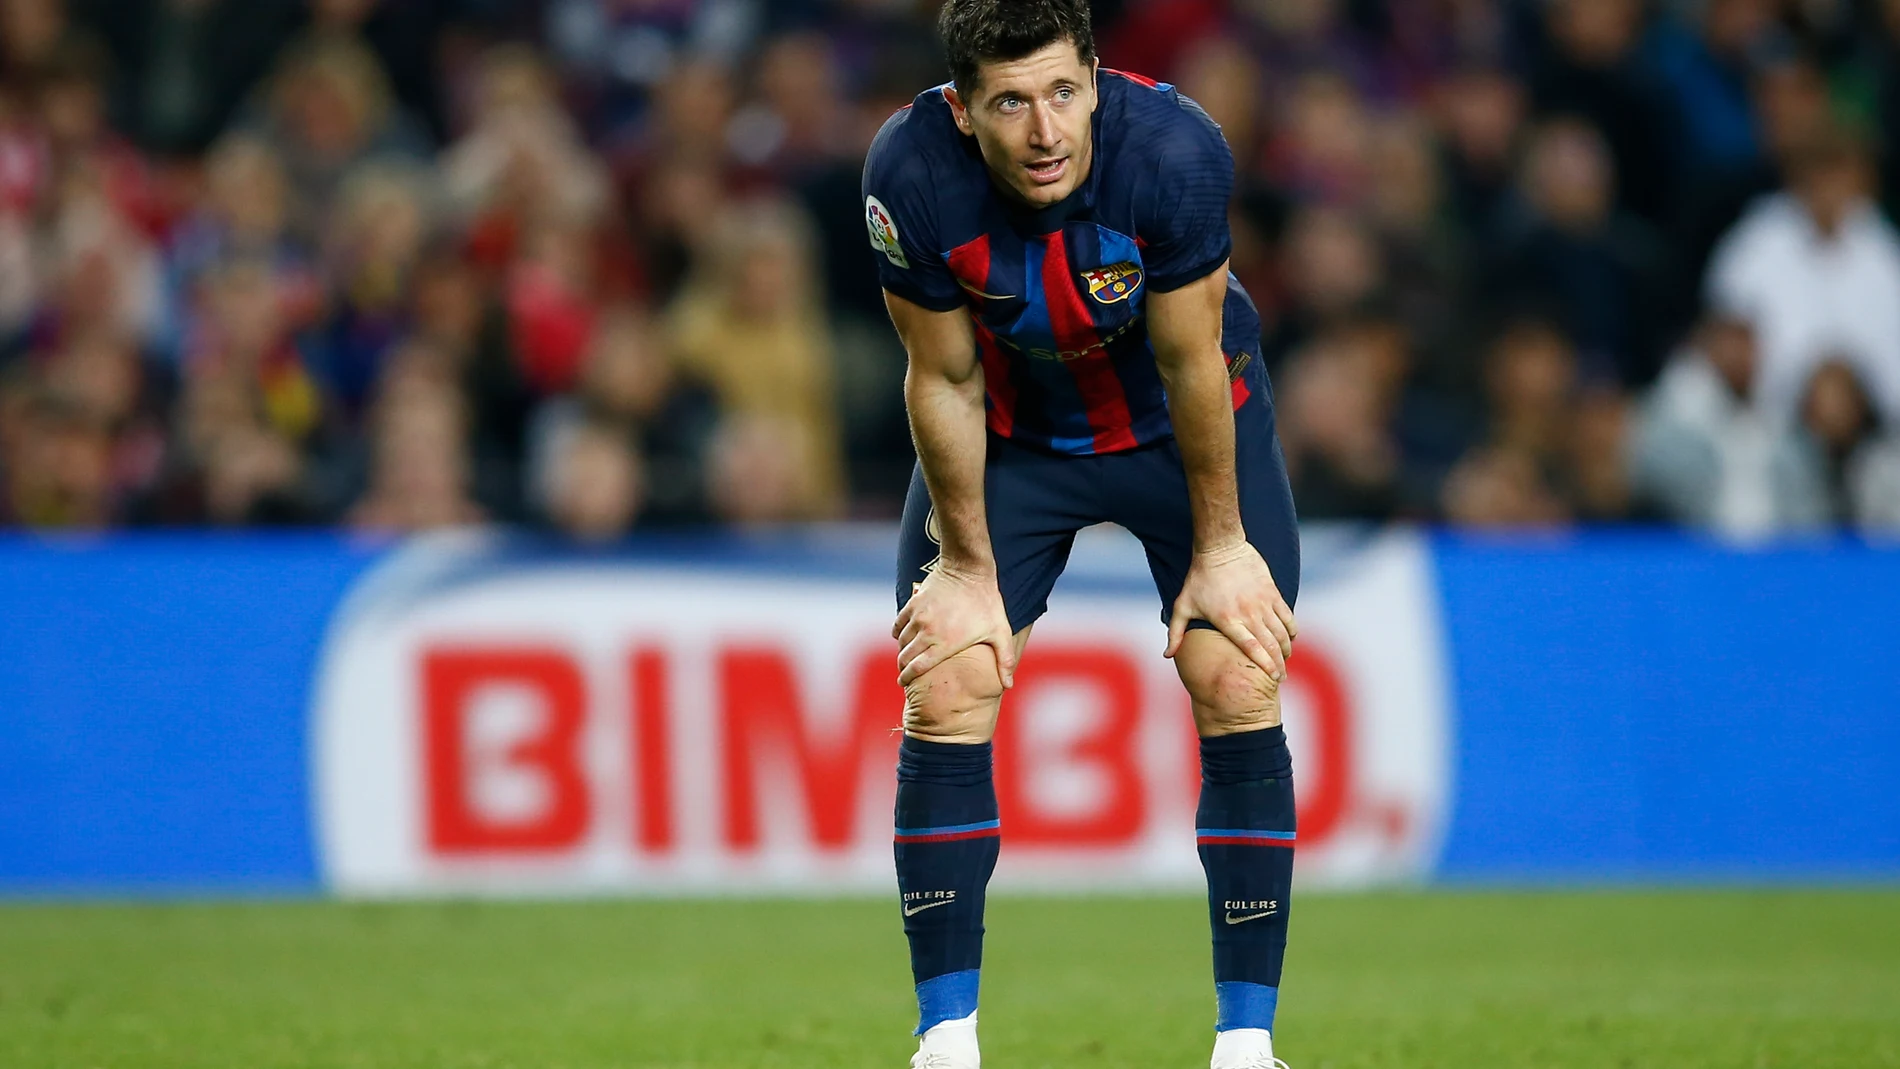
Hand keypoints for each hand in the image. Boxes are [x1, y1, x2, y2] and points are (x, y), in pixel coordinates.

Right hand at [893, 563, 1017, 688]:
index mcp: (946, 644)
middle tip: (904, 673)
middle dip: (903, 668)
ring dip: (902, 651)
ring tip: (906, 656)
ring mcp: (918, 617)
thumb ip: (1005, 660)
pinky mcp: (913, 603)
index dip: (908, 678)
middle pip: (905, 657)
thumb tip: (1008, 685)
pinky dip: (898, 632)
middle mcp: (928, 632)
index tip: (904, 682)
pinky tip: (902, 636)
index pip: (918, 668)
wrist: (969, 569)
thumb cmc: (987, 602)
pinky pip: (898, 623)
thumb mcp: (1000, 632)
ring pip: (901, 641)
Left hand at [1165, 540, 1296, 678]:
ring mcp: (1262, 602)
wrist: (1220, 547)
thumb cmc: (1199, 578)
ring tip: (1284, 660)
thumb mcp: (1182, 606)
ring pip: (1282, 632)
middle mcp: (1248, 613)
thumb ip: (1175, 633)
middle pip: (1270, 645)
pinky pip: (1287, 616)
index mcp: (1228, 620)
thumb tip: (1167, 655)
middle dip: (1278, 665)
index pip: (1252, 649)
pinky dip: (1291, 630)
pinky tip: (1290, 638)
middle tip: (1280, 678)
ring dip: (1286, 649)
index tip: (1272, 678)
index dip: (1265, 665)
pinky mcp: (1272, 592)